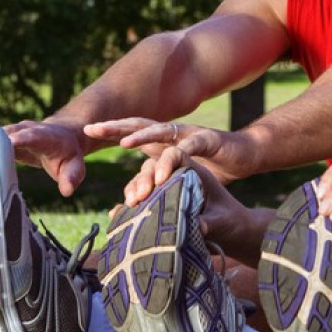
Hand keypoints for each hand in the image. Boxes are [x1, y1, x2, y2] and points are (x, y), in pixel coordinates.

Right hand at [3, 120, 86, 195]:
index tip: (7, 142)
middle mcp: (26, 130)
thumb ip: (72, 177)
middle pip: (7, 134)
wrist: (63, 135)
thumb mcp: (75, 166)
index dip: (19, 139)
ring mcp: (14, 132)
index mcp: (45, 136)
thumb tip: (67, 191)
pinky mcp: (4, 139)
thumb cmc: (68, 154)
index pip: (31, 136)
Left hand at [86, 119, 259, 191]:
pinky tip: (168, 160)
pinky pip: (191, 146)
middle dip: (117, 127)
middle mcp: (174, 134)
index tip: (87, 130)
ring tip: (124, 143)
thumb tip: (123, 205)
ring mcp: (191, 134)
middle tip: (93, 128)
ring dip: (144, 137)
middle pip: (141, 126)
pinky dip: (179, 153)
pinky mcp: (210, 140)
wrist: (245, 156)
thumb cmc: (209, 167)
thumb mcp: (176, 182)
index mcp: (163, 141)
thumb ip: (154, 189)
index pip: (133, 133)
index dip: (112, 130)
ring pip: (163, 133)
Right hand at [123, 145, 259, 259]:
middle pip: (153, 165)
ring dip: (133, 189)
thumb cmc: (231, 220)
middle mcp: (177, 174)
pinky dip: (128, 204)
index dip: (165, 164)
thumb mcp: (225, 220)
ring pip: (143, 179)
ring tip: (130, 205)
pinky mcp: (159, 201)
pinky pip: (140, 197)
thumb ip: (213, 222)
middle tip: (139, 196)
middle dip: (142, 177)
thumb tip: (200, 227)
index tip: (160, 181)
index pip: (176, 155)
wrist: (231, 230)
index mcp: (196, 170)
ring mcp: (166, 187)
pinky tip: (116, 214)